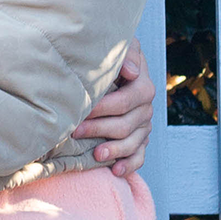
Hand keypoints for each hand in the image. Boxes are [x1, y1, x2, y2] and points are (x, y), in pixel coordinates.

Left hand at [75, 37, 155, 176]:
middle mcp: (145, 107)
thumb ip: (125, 55)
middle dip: (100, 129)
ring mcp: (144, 125)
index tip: (82, 110)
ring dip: (115, 150)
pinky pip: (139, 156)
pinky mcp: (140, 140)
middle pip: (126, 124)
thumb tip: (132, 72)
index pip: (126, 100)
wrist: (113, 70)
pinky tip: (116, 171)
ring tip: (97, 155)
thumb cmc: (109, 58)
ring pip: (133, 143)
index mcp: (142, 85)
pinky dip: (129, 165)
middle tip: (75, 132)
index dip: (104, 107)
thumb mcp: (118, 48)